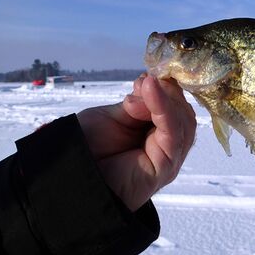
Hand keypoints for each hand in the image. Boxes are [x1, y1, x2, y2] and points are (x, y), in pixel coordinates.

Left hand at [77, 74, 195, 210]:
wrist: (71, 179)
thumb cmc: (89, 148)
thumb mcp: (114, 115)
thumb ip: (138, 104)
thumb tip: (153, 86)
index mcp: (157, 133)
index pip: (175, 106)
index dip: (166, 86)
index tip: (147, 75)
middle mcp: (168, 145)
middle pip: (183, 111)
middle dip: (166, 91)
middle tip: (143, 82)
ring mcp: (170, 157)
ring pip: (183, 120)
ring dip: (165, 98)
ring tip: (144, 85)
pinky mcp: (167, 166)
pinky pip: (174, 134)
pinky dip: (164, 109)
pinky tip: (150, 91)